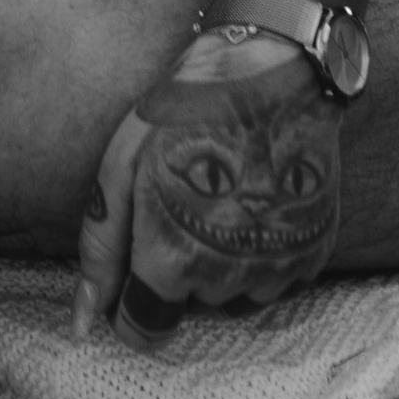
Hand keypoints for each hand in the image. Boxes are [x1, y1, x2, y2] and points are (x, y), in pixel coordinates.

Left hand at [73, 33, 340, 355]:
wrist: (278, 68)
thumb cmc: (187, 110)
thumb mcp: (123, 167)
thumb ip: (102, 250)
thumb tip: (83, 323)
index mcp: (174, 258)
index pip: (143, 329)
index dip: (131, 301)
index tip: (136, 263)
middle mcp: (230, 276)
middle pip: (189, 304)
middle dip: (177, 267)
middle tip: (182, 199)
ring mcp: (279, 265)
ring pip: (235, 294)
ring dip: (222, 262)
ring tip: (221, 194)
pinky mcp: (315, 249)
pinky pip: (277, 276)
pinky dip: (262, 249)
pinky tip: (256, 198)